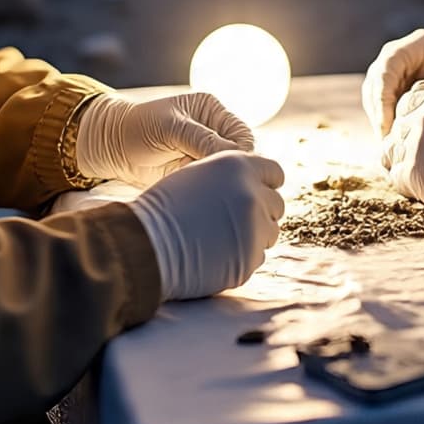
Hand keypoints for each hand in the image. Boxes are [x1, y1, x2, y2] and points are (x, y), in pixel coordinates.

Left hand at [75, 91, 253, 187]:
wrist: (109, 146)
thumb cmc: (138, 126)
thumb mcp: (172, 127)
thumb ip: (203, 139)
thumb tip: (236, 156)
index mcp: (212, 111)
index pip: (241, 134)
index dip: (241, 153)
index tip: (232, 169)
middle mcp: (211, 132)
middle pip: (237, 157)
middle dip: (229, 171)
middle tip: (217, 183)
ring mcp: (201, 155)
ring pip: (224, 175)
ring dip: (217, 183)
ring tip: (201, 188)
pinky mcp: (190, 174)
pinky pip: (208, 187)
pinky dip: (204, 192)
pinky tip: (194, 194)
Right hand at [129, 151, 285, 299]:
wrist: (147, 244)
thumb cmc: (164, 207)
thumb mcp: (199, 174)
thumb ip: (231, 177)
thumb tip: (254, 186)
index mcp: (240, 165)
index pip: (275, 173)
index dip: (265, 184)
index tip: (254, 195)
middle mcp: (253, 193)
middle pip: (276, 204)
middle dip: (261, 212)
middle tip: (235, 222)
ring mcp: (255, 227)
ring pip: (270, 232)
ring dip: (253, 235)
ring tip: (221, 239)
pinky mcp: (250, 258)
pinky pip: (257, 257)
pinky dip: (242, 257)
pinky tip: (216, 256)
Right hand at [362, 28, 423, 136]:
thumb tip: (404, 106)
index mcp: (418, 44)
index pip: (389, 65)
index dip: (383, 94)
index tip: (386, 123)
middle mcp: (401, 53)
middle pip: (376, 78)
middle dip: (378, 109)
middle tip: (385, 139)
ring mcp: (396, 68)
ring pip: (373, 91)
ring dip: (378, 116)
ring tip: (387, 143)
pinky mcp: (395, 85)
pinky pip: (381, 102)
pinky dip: (383, 120)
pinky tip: (391, 140)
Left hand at [381, 83, 423, 222]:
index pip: (406, 103)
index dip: (409, 121)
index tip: (420, 136)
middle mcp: (422, 115)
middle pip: (396, 128)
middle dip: (404, 144)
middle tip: (422, 162)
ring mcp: (413, 142)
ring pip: (390, 152)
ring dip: (401, 164)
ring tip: (422, 177)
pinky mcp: (410, 171)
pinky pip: (395, 177)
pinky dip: (406, 185)